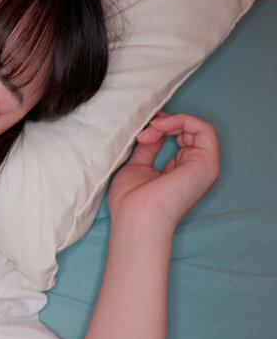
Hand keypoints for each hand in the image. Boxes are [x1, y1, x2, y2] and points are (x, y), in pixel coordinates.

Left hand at [108, 112, 219, 230]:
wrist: (136, 218)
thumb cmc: (131, 201)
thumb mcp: (137, 166)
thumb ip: (148, 147)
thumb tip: (152, 129)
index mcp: (180, 170)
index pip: (180, 137)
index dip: (161, 126)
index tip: (140, 129)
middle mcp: (195, 168)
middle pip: (189, 130)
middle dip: (164, 122)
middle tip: (144, 129)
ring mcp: (204, 166)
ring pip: (197, 127)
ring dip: (170, 121)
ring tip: (149, 130)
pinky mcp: (208, 164)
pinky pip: (204, 129)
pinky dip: (181, 120)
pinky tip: (159, 128)